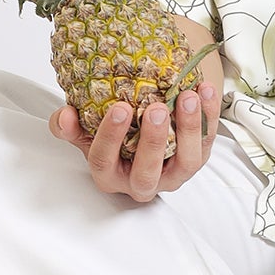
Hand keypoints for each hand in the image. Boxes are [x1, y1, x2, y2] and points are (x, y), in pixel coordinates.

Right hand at [48, 84, 220, 201]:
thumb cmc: (113, 138)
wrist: (141, 135)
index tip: (119, 108)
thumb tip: (65, 115)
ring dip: (188, 128)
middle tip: (156, 108)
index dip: (110, 137)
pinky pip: (207, 142)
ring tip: (188, 96)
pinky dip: (209, 116)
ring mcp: (173, 175)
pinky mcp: (197, 161)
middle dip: (153, 140)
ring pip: (187, 162)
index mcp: (110, 176)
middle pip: (148, 171)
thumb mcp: (86, 133)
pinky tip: (206, 91)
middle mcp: (141, 182)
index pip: (104, 161)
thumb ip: (70, 127)